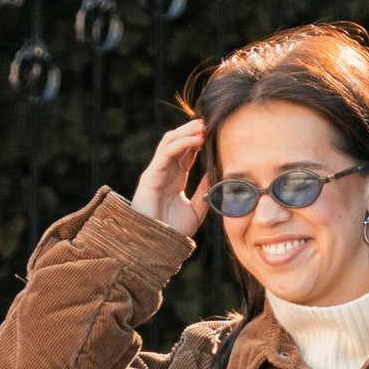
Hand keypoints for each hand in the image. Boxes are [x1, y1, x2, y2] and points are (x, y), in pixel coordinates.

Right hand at [132, 118, 207, 238]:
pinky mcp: (150, 176)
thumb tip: (218, 174)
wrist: (156, 246)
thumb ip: (205, 191)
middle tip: (210, 122)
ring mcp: (156, 172)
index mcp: (175, 178)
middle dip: (192, 130)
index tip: (215, 132)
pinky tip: (196, 140)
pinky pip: (166, 153)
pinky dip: (181, 144)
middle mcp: (164, 172)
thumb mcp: (196, 209)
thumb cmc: (173, 231)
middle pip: (177, 142)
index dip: (199, 140)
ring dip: (187, 132)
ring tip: (203, 126)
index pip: (187, 152)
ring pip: (170, 142)